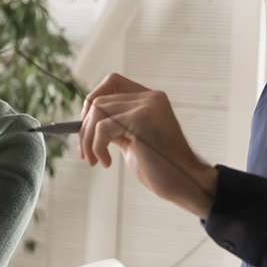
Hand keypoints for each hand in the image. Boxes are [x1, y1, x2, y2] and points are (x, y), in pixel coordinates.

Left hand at [79, 72, 217, 217]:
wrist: (183, 183)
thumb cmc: (159, 168)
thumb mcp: (132, 140)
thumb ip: (115, 126)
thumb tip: (83, 123)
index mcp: (150, 99)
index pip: (111, 82)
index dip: (92, 101)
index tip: (86, 128)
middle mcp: (150, 97)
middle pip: (99, 99)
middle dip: (85, 129)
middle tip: (85, 154)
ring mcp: (147, 106)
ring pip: (97, 111)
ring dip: (88, 140)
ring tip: (95, 160)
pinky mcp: (142, 119)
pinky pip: (103, 127)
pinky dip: (97, 147)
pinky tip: (107, 163)